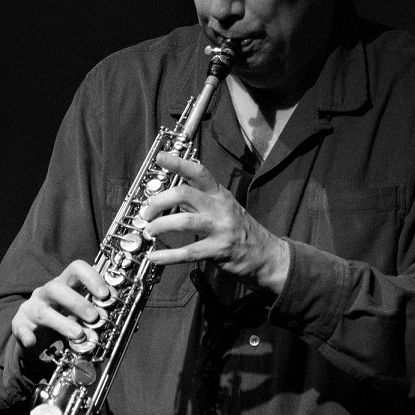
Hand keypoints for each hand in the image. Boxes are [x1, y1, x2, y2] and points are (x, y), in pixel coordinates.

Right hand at [11, 260, 110, 348]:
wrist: (33, 333)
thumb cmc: (61, 317)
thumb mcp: (77, 310)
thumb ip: (92, 310)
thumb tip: (111, 314)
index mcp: (64, 284)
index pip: (75, 269)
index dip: (91, 277)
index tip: (105, 295)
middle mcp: (46, 293)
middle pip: (56, 288)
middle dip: (77, 302)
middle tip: (94, 317)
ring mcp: (31, 308)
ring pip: (42, 311)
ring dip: (61, 322)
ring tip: (78, 334)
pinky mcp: (19, 325)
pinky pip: (20, 329)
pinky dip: (26, 335)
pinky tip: (32, 342)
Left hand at [139, 152, 289, 292]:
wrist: (267, 255)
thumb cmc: (241, 231)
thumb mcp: (224, 208)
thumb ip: (199, 201)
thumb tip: (169, 197)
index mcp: (220, 195)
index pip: (199, 172)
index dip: (178, 163)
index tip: (160, 157)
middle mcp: (220, 208)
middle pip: (184, 193)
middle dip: (159, 200)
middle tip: (147, 211)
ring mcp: (220, 229)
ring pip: (184, 221)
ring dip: (160, 225)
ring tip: (149, 230)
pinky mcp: (219, 250)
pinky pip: (189, 252)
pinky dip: (168, 256)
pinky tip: (155, 257)